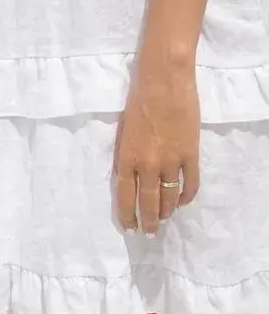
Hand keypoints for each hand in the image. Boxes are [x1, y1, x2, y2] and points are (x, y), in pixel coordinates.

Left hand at [113, 62, 200, 233]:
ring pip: (169, 198)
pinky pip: (190, 185)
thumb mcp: (124, 128)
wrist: (164, 81)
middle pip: (147, 202)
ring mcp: (171, 162)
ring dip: (166, 212)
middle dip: (148, 221)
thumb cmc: (138, 97)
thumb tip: (131, 173)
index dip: (127, 213)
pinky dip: (186, 197)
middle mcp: (147, 164)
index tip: (129, 226)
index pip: (124, 194)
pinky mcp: (190, 155)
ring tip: (165, 219)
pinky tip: (181, 201)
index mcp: (126, 156)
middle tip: (149, 232)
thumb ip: (127, 152)